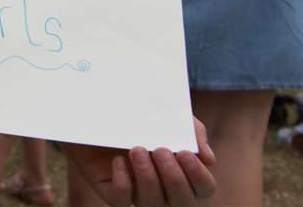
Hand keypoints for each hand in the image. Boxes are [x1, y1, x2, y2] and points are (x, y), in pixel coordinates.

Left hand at [65, 119, 215, 204]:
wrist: (94, 106)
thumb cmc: (138, 113)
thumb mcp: (167, 114)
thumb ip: (191, 131)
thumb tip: (208, 158)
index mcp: (181, 171)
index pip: (203, 188)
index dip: (198, 176)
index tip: (185, 152)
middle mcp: (162, 187)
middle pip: (183, 203)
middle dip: (174, 179)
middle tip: (160, 151)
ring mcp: (136, 190)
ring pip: (152, 203)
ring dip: (148, 177)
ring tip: (136, 149)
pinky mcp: (110, 189)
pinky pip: (121, 199)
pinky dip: (123, 182)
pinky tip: (119, 161)